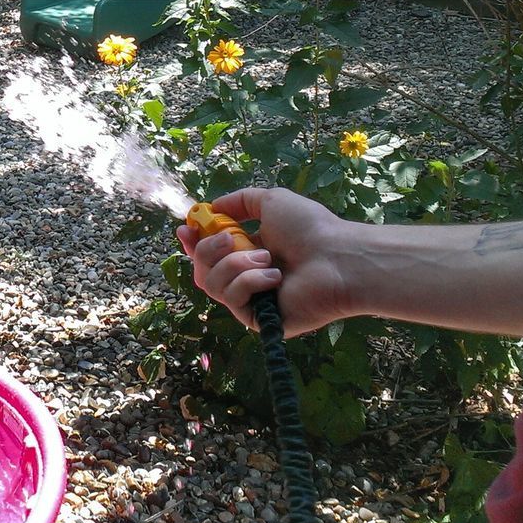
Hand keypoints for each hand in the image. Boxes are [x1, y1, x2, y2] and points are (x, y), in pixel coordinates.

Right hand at [175, 187, 357, 336]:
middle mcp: (246, 276)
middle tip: (231, 238)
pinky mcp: (257, 320)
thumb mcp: (272, 201)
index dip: (192, 241)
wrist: (337, 259)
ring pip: (210, 283)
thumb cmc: (310, 228)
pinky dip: (249, 282)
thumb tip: (212, 206)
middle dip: (208, 249)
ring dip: (235, 264)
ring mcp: (251, 300)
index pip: (209, 251)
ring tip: (266, 258)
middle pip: (201, 268)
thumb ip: (240, 201)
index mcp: (249, 250)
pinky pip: (232, 299)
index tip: (185, 230)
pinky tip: (275, 278)